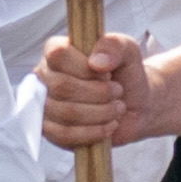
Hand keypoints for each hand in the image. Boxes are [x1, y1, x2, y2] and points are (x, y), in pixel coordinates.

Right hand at [41, 31, 148, 152]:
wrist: (135, 105)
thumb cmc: (126, 74)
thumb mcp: (128, 51)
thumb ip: (114, 46)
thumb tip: (96, 62)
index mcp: (57, 51)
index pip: (58, 54)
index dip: (85, 67)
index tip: (107, 73)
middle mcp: (45, 77)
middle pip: (62, 87)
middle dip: (99, 93)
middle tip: (118, 92)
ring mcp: (45, 105)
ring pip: (66, 113)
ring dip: (100, 113)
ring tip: (117, 108)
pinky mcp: (51, 131)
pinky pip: (64, 135)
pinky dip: (93, 132)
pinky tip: (109, 125)